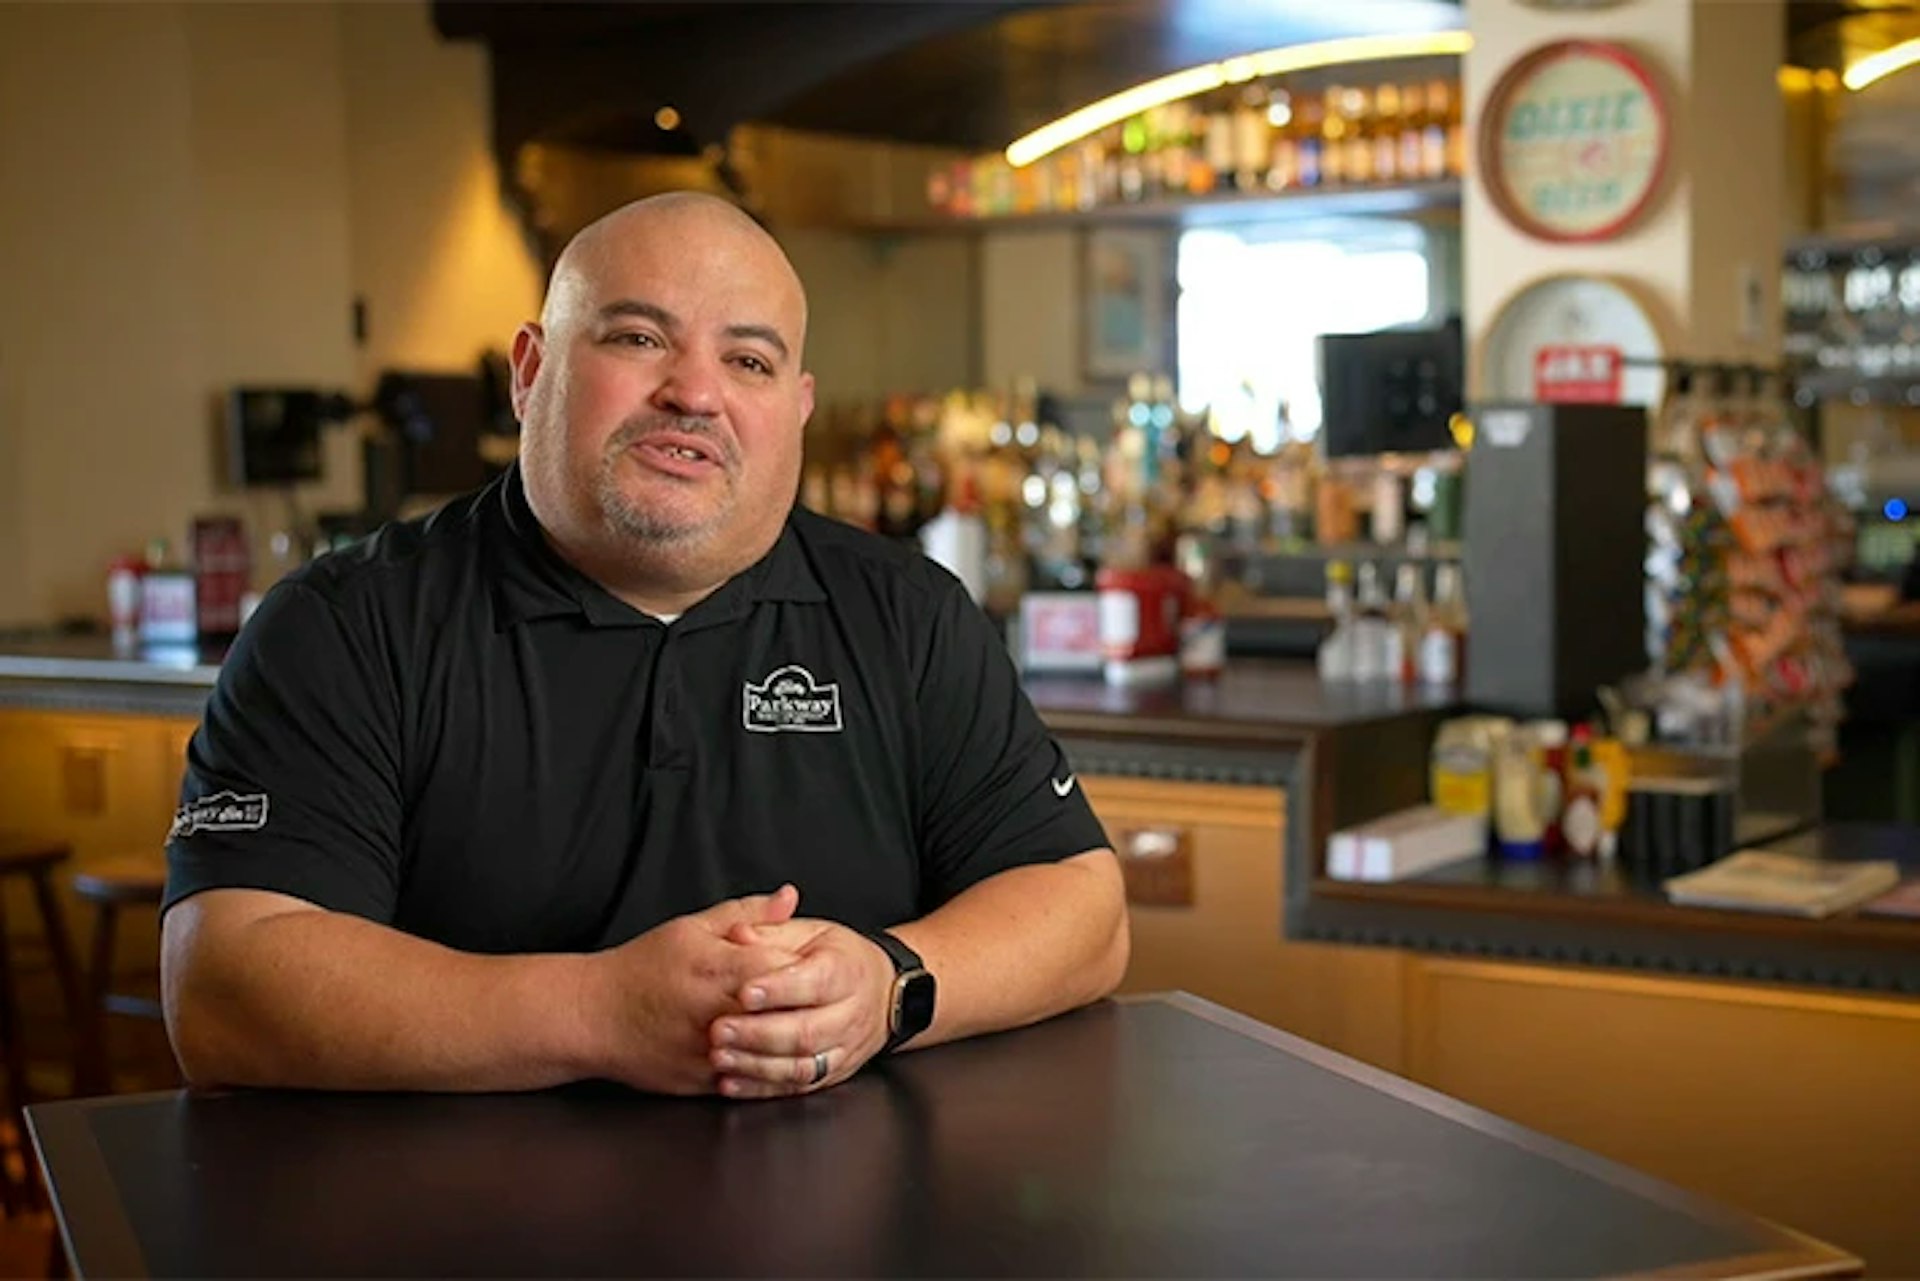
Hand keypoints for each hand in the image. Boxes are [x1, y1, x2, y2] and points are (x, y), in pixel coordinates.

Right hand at [578, 885, 804, 1094]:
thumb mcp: (692, 927)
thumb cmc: (642, 967)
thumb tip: (790, 897)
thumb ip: (747, 913)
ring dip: (791, 1043)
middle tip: (821, 1000)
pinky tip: (778, 1059)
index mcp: (721, 969)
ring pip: (773, 1054)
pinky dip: (767, 1070)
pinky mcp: (704, 1082)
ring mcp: (712, 1052)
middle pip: (787, 1013)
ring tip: (803, 1028)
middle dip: (807, 1006)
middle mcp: (719, 1013)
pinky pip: (750, 1080)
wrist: (594, 1017)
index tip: (817, 965)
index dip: (807, 967)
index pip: (788, 968)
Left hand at [706, 919, 892, 1099]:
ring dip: (756, 1066)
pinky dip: (761, 1089)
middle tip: (719, 1030)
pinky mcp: (831, 1075)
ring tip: (720, 1057)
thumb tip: (739, 935)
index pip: (815, 982)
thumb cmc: (840, 959)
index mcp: (845, 971)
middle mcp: (849, 1014)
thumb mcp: (812, 933)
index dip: (779, 989)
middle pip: (806, 1031)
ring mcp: (843, 1049)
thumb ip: (773, 933)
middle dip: (759, 1034)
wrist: (885, 994)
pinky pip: (797, 1088)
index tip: (744, 992)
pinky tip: (732, 1083)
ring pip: (802, 1066)